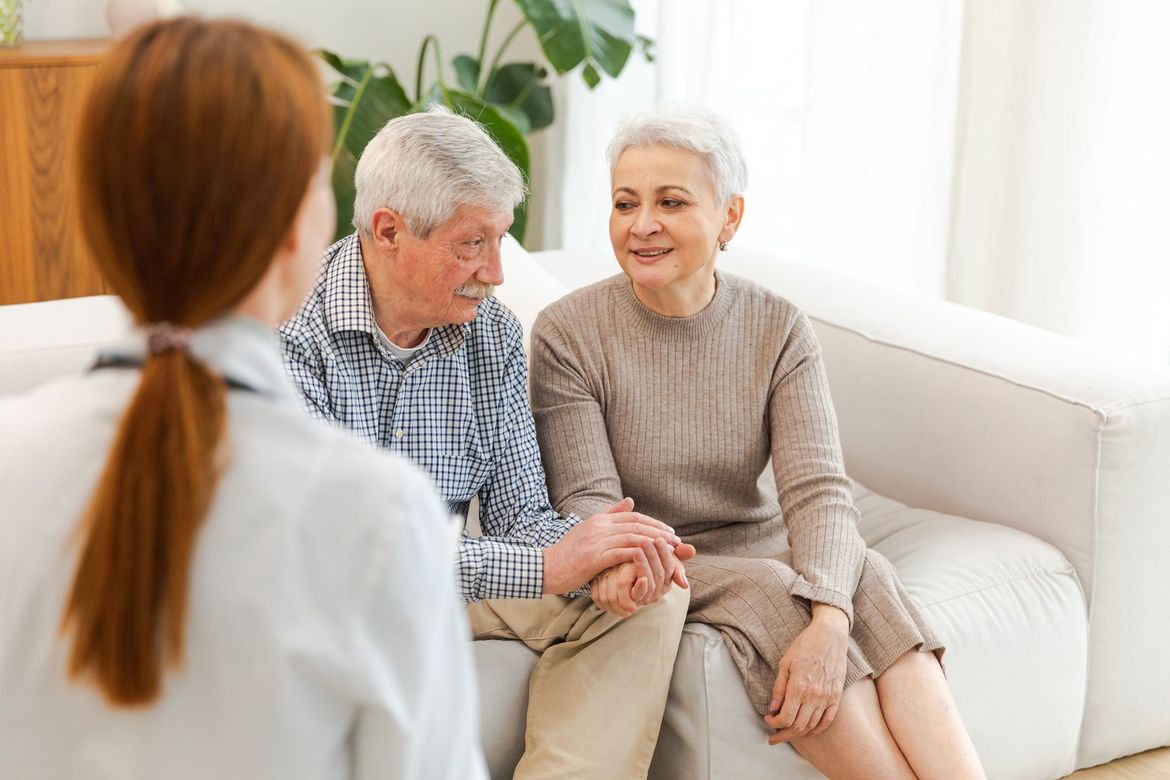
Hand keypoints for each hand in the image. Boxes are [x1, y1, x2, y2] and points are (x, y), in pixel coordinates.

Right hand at [542, 498, 681, 594]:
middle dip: (660, 533)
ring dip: (655, 544)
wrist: (547, 567)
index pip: (633, 517)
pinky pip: (623, 553)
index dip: (654, 523)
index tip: (669, 532)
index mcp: (600, 519)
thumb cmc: (569, 553)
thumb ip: (610, 515)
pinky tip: (652, 561)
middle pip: (637, 526)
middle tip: (677, 541)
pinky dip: (640, 556)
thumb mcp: (589, 529)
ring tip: (670, 552)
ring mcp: (597, 541)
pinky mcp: (595, 557)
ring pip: (633, 538)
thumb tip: (630, 501)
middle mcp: (600, 526)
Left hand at [591, 540, 696, 616]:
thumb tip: (691, 549)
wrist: (607, 574)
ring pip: (652, 583)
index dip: (666, 553)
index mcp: (665, 578)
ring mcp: (645, 597)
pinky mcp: (630, 601)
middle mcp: (658, 589)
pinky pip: (639, 596)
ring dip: (645, 566)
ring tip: (637, 551)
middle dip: (655, 557)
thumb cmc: (629, 560)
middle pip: (662, 573)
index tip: (659, 538)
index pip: (671, 565)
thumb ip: (665, 547)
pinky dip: (641, 586)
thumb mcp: (647, 552)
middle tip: (647, 541)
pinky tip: (639, 577)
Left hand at [764, 604, 848, 744]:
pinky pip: (827, 720)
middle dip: (783, 735)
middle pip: (798, 726)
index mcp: (798, 686)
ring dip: (798, 733)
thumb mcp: (785, 663)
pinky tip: (808, 731)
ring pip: (812, 726)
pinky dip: (817, 729)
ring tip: (787, 733)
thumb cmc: (805, 646)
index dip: (774, 723)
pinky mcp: (836, 696)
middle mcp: (814, 695)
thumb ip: (779, 688)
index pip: (785, 717)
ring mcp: (827, 697)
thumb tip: (772, 708)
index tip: (768, 719)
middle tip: (773, 737)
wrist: (830, 635)